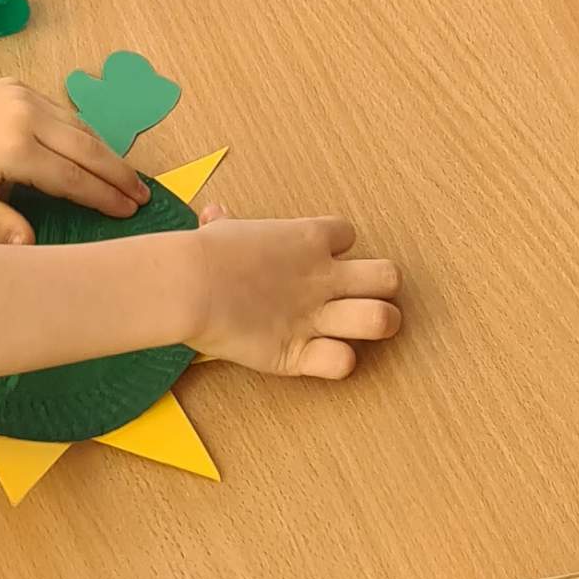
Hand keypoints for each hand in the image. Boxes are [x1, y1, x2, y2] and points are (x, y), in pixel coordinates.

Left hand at [0, 80, 145, 244]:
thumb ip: (1, 226)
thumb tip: (33, 247)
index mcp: (13, 149)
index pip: (72, 178)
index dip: (104, 197)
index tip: (129, 212)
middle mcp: (25, 116)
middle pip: (87, 148)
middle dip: (119, 173)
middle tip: (144, 196)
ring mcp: (24, 96)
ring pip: (80, 126)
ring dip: (106, 152)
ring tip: (129, 178)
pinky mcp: (20, 87)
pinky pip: (63, 113)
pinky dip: (84, 135)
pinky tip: (97, 153)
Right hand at [187, 215, 402, 382]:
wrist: (190, 285)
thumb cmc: (203, 254)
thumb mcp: (220, 230)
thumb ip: (227, 224)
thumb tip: (215, 215)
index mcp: (309, 238)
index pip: (348, 234)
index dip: (338, 248)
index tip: (319, 260)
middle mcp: (322, 277)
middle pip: (388, 275)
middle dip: (383, 288)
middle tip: (359, 297)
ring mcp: (316, 315)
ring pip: (382, 319)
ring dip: (378, 325)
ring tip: (359, 328)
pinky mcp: (298, 352)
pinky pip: (344, 362)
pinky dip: (338, 363)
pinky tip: (321, 356)